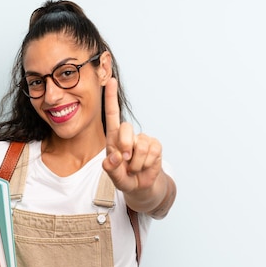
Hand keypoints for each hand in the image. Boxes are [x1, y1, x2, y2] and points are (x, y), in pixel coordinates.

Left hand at [102, 78, 163, 196]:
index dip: (110, 98)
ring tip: (134, 168)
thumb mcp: (114, 176)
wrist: (140, 186)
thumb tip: (115, 157)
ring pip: (140, 146)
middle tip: (126, 161)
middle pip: (125, 129)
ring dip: (136, 163)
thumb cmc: (124, 177)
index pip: (112, 114)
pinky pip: (151, 152)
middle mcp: (128, 135)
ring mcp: (143, 139)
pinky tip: (144, 166)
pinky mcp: (155, 145)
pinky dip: (146, 164)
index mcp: (114, 138)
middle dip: (125, 146)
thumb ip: (111, 169)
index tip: (110, 80)